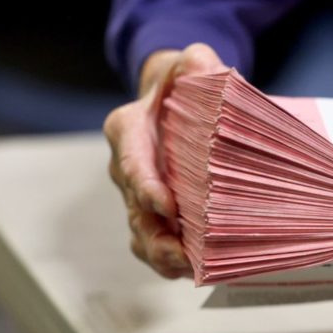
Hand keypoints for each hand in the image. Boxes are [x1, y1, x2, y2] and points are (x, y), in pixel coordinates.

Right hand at [104, 44, 225, 277]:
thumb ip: (197, 61)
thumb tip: (206, 64)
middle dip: (157, 235)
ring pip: (142, 234)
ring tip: (190, 270)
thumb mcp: (189, 63)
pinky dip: (172, 261)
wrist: (174, 100)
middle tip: (183, 254)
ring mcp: (139, 195)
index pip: (132, 161)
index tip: (166, 205)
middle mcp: (127, 168)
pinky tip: (195, 271)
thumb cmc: (181, 82)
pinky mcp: (155, 214)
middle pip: (135, 209)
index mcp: (129, 130)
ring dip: (163, 256)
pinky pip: (156, 243)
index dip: (146, 186)